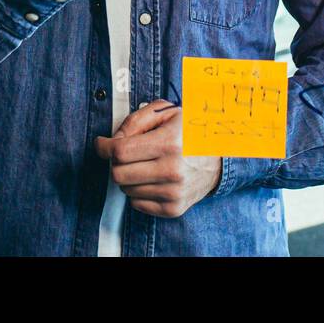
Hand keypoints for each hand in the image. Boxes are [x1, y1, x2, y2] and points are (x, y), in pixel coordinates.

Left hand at [94, 99, 221, 217]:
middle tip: (125, 154)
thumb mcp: (168, 113)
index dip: (104, 147)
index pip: (120, 152)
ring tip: (144, 165)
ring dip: (128, 177)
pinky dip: (138, 191)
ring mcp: (173, 193)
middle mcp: (172, 171)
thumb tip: (113, 140)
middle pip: (118, 174)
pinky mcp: (174, 209)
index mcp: (169, 144)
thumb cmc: (192, 132)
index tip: (101, 144)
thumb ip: (136, 121)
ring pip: (126, 190)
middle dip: (115, 162)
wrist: (222, 159)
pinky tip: (151, 179)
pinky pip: (137, 204)